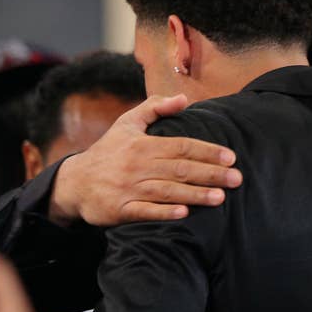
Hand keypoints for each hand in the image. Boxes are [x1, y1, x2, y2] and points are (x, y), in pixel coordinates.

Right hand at [49, 94, 242, 225]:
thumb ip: (155, 108)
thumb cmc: (109, 151)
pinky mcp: (120, 210)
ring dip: (195, 195)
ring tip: (221, 197)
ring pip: (167, 191)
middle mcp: (137, 166)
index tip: (231, 157)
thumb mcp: (127, 123)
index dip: (207, 151)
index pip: (181, 146)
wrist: (74, 182)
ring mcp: (129, 189)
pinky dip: (164, 213)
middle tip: (237, 178)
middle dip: (210, 174)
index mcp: (143, 144)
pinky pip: (145, 212)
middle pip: (180, 169)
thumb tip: (183, 98)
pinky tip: (185, 213)